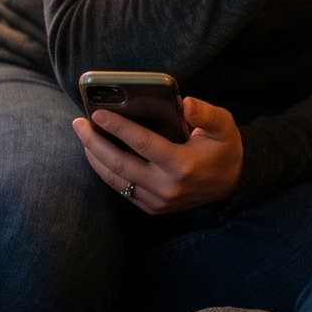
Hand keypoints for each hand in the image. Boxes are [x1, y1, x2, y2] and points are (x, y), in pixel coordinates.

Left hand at [74, 96, 242, 213]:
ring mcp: (158, 201)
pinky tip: (97, 153)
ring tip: (83, 135)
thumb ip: (205, 113)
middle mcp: (167, 187)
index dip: (118, 127)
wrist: (233, 183)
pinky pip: (122, 189)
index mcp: (182, 165)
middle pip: (119, 164)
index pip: (142, 144)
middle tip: (79, 123)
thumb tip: (185, 103)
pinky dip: (106, 171)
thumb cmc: (224, 148)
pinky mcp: (153, 208)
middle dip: (94, 142)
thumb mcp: (224, 125)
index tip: (97, 113)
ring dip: (95, 157)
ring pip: (115, 179)